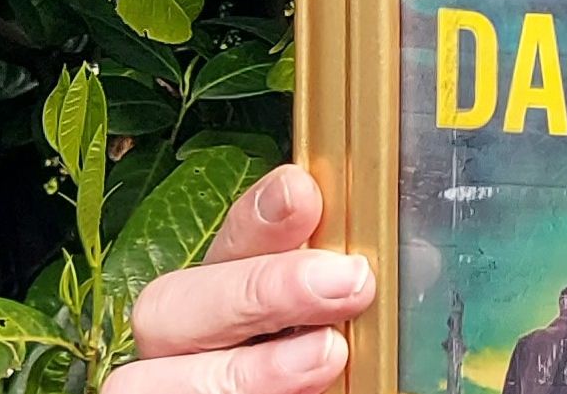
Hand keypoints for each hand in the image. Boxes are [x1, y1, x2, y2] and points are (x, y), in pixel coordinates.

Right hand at [104, 164, 376, 393]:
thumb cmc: (326, 375)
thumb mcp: (348, 336)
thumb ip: (355, 304)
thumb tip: (416, 263)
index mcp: (224, 306)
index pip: (225, 245)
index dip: (257, 219)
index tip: (303, 193)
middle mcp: (179, 351)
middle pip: (170, 305)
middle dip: (254, 288)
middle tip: (346, 282)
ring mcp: (163, 391)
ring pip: (150, 381)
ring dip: (240, 367)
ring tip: (326, 357)